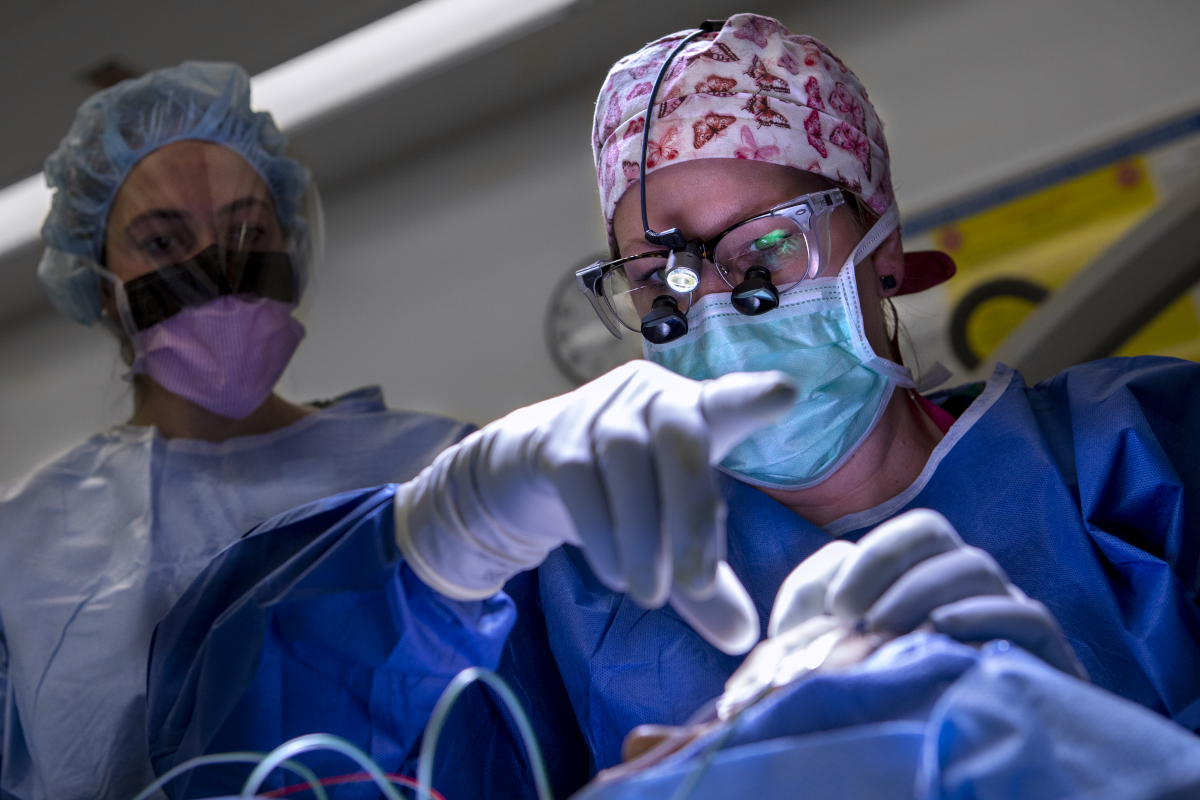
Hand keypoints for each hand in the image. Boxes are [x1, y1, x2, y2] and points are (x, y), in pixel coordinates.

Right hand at [394, 361, 797, 654]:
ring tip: (650, 595)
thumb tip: (741, 639)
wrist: (536, 471)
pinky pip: (580, 482)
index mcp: (698, 412)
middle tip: (699, 584)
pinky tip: (616, 575)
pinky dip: (601, 534)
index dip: (754, 396)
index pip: (730, 399)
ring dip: (643, 535)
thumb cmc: (629, 493)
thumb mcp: (672, 532)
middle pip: (681, 436)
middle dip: (693, 511)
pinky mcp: (556, 441)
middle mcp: (652, 399)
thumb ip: (705, 582)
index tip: (787, 393)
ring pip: (627, 459)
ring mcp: (600, 413)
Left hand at [767, 509, 1086, 678]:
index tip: (837, 604)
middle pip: (942, 538)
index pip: (915, 532)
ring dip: (924, 591)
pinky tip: (943, 631)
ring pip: (979, 568)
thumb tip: (816, 585)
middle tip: (856, 617)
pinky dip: (985, 614)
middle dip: (893, 566)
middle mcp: (969, 589)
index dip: (875, 554)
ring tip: (887, 632)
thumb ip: (812, 602)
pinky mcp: (1042, 659)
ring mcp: (1007, 618)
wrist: (931, 767)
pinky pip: (1029, 617)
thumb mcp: (825, 649)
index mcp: (926, 577)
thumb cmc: (873, 698)